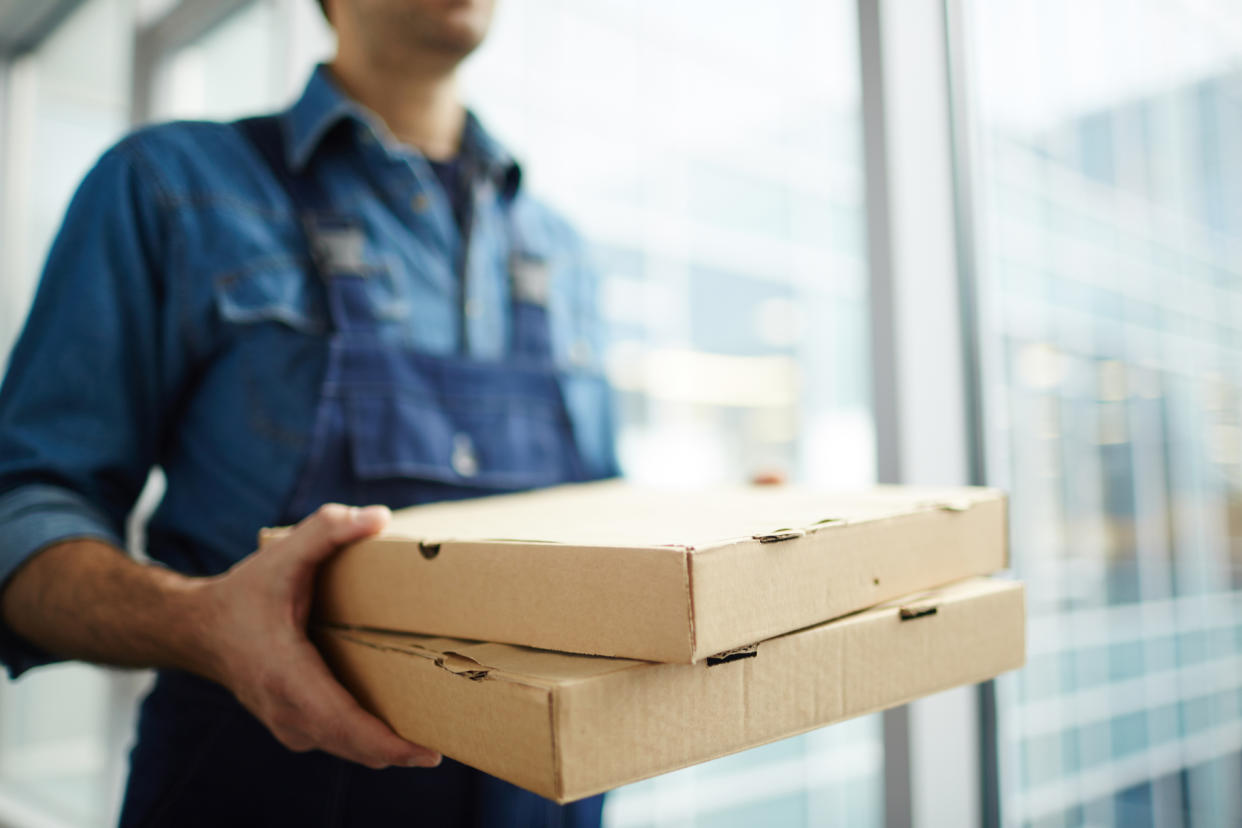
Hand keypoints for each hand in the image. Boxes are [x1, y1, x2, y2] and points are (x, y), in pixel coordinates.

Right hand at [193, 503, 440, 768]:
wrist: (198, 628)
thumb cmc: (244, 593)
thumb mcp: (283, 554)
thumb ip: (328, 530)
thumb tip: (379, 518)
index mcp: (286, 674)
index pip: (342, 723)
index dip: (385, 743)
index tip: (425, 753)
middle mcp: (286, 709)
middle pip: (352, 746)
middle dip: (399, 750)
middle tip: (444, 743)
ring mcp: (287, 724)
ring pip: (346, 749)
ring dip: (384, 749)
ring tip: (429, 737)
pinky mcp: (291, 726)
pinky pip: (336, 742)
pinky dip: (365, 742)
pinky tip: (396, 729)